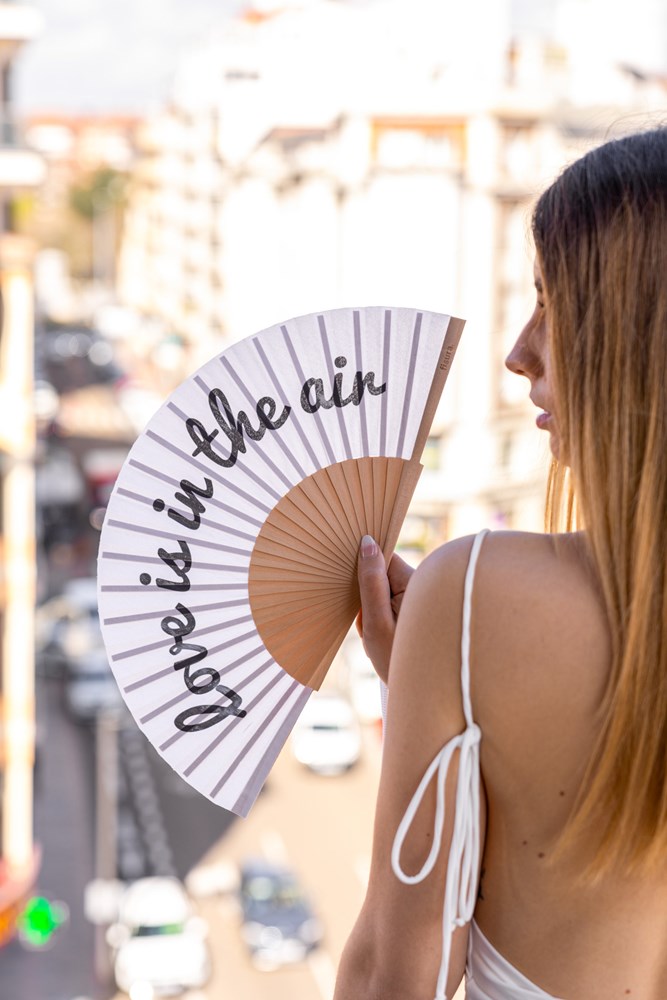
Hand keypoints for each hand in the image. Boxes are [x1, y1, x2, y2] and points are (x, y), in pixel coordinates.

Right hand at [356, 535, 413, 683]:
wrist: (425, 696)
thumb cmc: (399, 660)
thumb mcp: (377, 623)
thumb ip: (371, 582)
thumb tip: (367, 543)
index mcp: (417, 583)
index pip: (385, 557)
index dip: (365, 568)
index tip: (355, 588)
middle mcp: (425, 586)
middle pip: (385, 573)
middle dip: (370, 595)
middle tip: (369, 623)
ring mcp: (423, 599)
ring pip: (386, 591)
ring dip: (375, 609)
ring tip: (378, 636)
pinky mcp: (420, 610)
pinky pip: (394, 604)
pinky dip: (383, 618)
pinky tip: (385, 639)